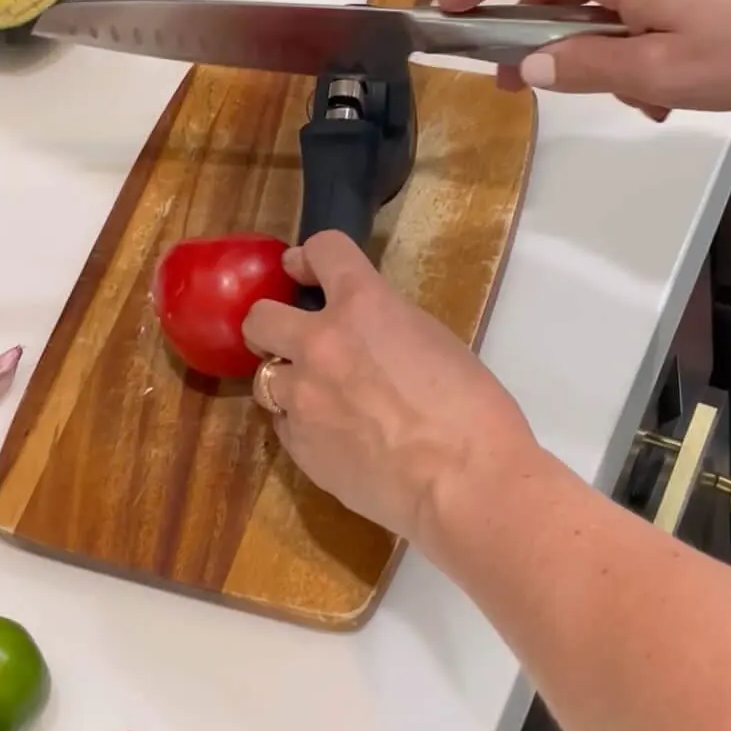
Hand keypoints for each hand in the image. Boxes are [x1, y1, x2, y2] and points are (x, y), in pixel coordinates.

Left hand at [242, 233, 533, 547]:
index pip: (320, 249)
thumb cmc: (470, 408)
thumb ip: (384, 325)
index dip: (311, 258)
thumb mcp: (431, 339)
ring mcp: (303, 396)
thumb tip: (365, 335)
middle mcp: (319, 342)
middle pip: (259, 316)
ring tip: (317, 397)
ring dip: (289, 379)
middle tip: (294, 338)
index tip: (307, 272)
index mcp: (363, 305)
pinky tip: (332, 436)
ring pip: (265, 375)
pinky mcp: (299, 445)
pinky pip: (283, 422)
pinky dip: (301, 423)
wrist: (463, 481)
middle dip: (273, 323)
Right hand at [440, 0, 730, 112]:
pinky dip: (634, 53)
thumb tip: (530, 67)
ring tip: (630, 106)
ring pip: (604, 9)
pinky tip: (662, 97)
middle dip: (538, 38)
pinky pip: (640, 14)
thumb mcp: (659, 72)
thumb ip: (587, 68)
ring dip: (598, 56)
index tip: (445, 9)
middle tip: (516, 86)